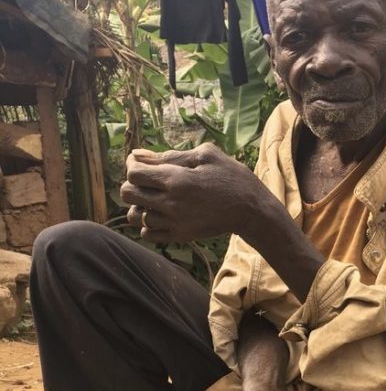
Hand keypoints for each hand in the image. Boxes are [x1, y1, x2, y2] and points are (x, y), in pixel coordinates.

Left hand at [121, 143, 262, 241]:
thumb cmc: (232, 177)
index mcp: (177, 179)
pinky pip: (148, 234)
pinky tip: (161, 215)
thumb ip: (172, 155)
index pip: (134, 173)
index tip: (143, 164)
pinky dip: (148, 224)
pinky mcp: (181, 236)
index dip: (133, 166)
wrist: (252, 211)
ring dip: (139, 206)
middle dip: (133, 184)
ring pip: (135, 216)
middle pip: (128, 194)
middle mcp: (171, 203)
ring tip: (154, 200)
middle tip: (148, 182)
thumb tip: (140, 155)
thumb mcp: (207, 155)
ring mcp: (175, 222)